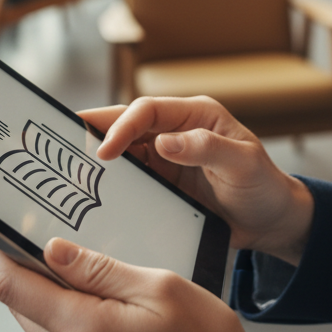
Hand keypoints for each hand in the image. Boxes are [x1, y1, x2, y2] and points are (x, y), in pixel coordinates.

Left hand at [0, 232, 247, 331]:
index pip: (13, 286)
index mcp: (84, 328)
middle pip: (15, 301)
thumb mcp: (158, 288)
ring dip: (24, 280)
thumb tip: (54, 250)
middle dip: (2, 260)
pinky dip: (47, 299)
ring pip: (30, 316)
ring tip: (31, 241)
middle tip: (2, 222)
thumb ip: (101, 270)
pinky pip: (51, 330)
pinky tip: (63, 276)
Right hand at [82, 96, 313, 264]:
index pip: (147, 110)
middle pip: (126, 124)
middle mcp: (176, 131)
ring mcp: (166, 158)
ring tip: (64, 170)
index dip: (121, 126)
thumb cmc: (264, 185)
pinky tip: (88, 195)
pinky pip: (129, 179)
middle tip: (59, 146)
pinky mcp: (162, 184)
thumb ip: (206, 148)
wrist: (271, 221)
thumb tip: (164, 141)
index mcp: (195, 115)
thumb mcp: (243, 163)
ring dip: (96, 158)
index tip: (104, 152)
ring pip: (123, 151)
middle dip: (94, 132)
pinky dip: (108, 183)